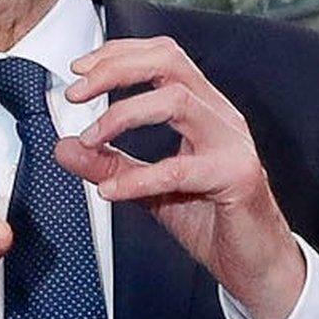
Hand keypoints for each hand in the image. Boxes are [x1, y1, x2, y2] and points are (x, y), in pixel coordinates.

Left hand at [55, 36, 305, 318]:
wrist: (255, 264)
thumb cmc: (211, 219)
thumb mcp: (148, 187)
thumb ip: (109, 163)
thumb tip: (63, 146)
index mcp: (202, 108)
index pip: (163, 56)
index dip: (118, 54)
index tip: (79, 69)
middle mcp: (220, 116)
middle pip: (169, 63)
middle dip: (115, 70)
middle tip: (76, 93)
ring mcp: (232, 143)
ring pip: (177, 101)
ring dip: (121, 115)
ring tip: (88, 139)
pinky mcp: (237, 177)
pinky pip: (180, 169)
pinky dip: (138, 177)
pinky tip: (111, 191)